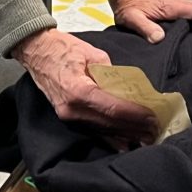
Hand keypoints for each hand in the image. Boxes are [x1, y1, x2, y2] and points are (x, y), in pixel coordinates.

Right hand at [13, 28, 157, 143]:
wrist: (36, 50)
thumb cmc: (61, 48)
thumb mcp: (92, 53)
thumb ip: (110, 72)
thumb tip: (125, 85)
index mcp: (78, 91)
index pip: (112, 108)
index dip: (133, 114)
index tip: (152, 117)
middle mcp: (72, 109)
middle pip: (108, 123)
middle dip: (134, 127)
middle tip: (155, 130)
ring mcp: (67, 115)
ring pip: (101, 129)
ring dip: (124, 134)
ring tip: (145, 138)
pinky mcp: (67, 116)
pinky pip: (91, 128)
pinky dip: (109, 136)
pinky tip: (124, 144)